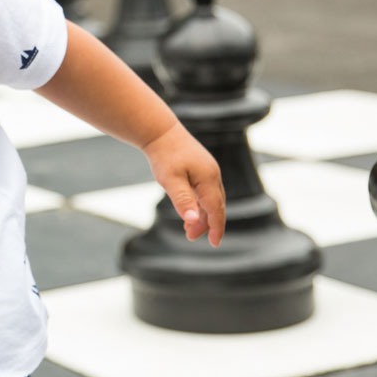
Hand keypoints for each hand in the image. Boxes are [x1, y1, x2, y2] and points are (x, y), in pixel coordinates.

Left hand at [144, 126, 225, 246]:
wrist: (160, 132)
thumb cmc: (164, 156)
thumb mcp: (170, 180)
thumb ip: (183, 200)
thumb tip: (194, 220)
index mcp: (208, 179)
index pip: (217, 209)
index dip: (216, 227)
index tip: (214, 244)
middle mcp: (213, 175)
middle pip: (216, 206)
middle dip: (206, 224)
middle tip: (190, 237)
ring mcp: (209, 171)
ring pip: (211, 199)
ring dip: (202, 215)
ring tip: (188, 228)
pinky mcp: (202, 168)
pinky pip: (205, 191)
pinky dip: (200, 204)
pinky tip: (190, 211)